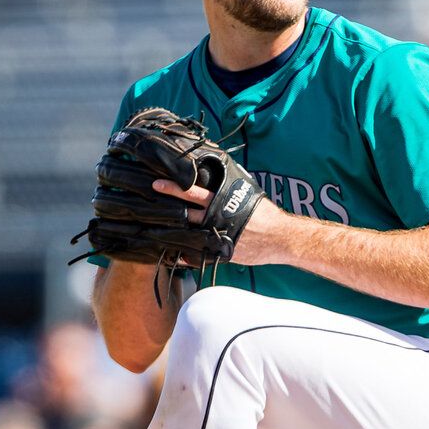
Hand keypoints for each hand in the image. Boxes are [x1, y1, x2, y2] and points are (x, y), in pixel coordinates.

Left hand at [152, 179, 284, 266]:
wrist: (280, 238)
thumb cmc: (264, 213)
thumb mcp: (247, 192)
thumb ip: (230, 186)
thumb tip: (218, 170)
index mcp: (221, 202)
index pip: (193, 192)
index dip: (175, 188)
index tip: (158, 183)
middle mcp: (216, 219)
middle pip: (185, 213)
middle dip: (165, 208)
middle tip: (149, 205)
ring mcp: (216, 238)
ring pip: (188, 235)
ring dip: (171, 232)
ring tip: (152, 229)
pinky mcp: (221, 254)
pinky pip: (198, 256)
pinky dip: (185, 257)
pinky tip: (172, 255)